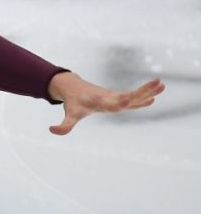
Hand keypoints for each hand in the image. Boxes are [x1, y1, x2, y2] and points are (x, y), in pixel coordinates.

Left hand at [46, 71, 163, 134]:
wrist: (72, 87)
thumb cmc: (73, 102)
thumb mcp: (69, 114)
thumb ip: (63, 125)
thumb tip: (51, 130)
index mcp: (101, 102)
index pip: (114, 103)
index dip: (122, 102)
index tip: (129, 100)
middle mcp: (110, 98)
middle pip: (129, 95)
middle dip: (142, 91)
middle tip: (158, 83)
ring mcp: (115, 97)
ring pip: (133, 95)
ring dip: (147, 91)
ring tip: (162, 85)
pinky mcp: (117, 97)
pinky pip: (132, 98)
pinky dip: (142, 97)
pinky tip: (153, 98)